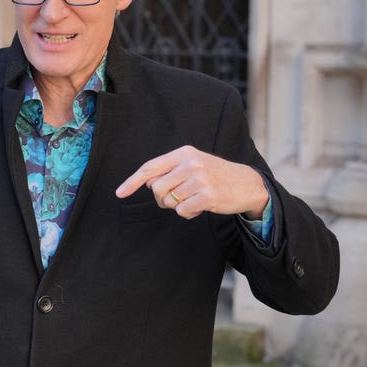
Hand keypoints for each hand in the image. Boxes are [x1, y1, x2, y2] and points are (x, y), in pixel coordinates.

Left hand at [116, 145, 268, 219]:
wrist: (246, 184)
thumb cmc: (214, 176)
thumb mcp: (193, 165)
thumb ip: (170, 172)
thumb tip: (148, 184)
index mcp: (184, 153)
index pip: (151, 167)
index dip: (132, 181)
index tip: (119, 193)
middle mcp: (191, 163)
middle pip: (157, 189)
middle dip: (164, 198)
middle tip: (180, 197)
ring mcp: (200, 179)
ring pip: (169, 202)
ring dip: (178, 206)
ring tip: (194, 199)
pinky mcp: (207, 195)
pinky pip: (182, 211)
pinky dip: (188, 213)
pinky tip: (201, 207)